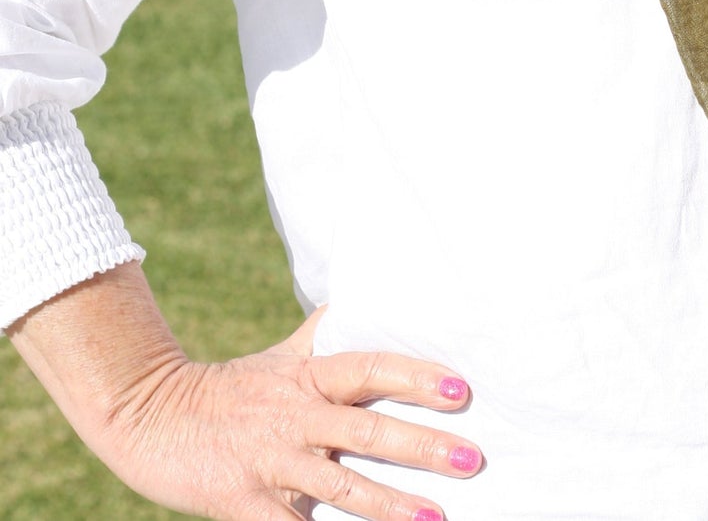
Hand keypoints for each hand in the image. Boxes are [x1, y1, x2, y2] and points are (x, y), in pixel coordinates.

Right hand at [10, 262, 483, 520]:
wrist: (149, 415)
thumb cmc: (235, 386)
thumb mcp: (286, 355)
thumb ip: (331, 334)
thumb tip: (379, 296)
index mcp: (309, 376)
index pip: (372, 368)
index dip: (416, 377)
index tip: (461, 389)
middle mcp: (296, 416)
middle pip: (366, 430)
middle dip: (421, 446)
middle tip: (471, 458)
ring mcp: (271, 462)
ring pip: (339, 485)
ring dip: (389, 505)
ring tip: (435, 517)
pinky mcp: (243, 504)